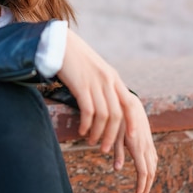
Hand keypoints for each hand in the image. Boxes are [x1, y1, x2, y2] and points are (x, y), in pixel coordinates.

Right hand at [57, 29, 156, 192]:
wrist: (59, 42)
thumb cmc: (75, 58)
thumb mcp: (95, 70)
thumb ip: (103, 84)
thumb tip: (106, 103)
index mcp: (113, 78)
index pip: (130, 104)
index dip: (133, 123)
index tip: (131, 139)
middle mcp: (108, 80)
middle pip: (117, 115)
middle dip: (113, 136)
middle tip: (106, 149)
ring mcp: (95, 83)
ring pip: (104, 116)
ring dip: (99, 133)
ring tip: (91, 142)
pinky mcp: (80, 85)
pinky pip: (88, 111)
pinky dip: (86, 125)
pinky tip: (81, 131)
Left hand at [113, 95, 157, 192]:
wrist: (130, 102)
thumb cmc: (118, 118)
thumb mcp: (115, 134)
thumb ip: (117, 152)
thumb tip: (117, 169)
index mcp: (137, 147)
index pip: (143, 172)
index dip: (141, 186)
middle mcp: (146, 146)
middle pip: (150, 172)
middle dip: (146, 186)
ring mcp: (149, 143)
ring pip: (153, 165)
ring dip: (149, 178)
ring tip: (143, 189)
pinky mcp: (148, 139)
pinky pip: (153, 157)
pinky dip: (151, 168)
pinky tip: (148, 172)